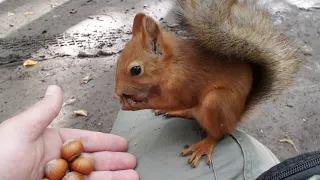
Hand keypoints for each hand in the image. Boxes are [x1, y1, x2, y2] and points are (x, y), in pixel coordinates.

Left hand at [0, 85, 137, 179]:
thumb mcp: (20, 131)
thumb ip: (43, 112)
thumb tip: (55, 89)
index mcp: (48, 144)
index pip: (84, 141)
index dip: (104, 142)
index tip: (120, 143)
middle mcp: (55, 163)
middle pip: (92, 161)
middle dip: (114, 161)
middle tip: (131, 162)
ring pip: (91, 179)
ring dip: (113, 177)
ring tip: (132, 176)